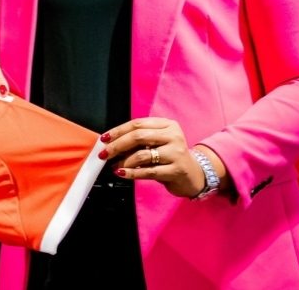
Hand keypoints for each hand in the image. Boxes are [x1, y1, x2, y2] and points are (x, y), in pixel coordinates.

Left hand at [101, 118, 227, 197]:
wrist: (194, 175)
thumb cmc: (170, 157)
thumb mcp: (157, 143)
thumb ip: (139, 140)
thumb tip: (110, 143)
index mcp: (167, 125)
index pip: (137, 124)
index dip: (118, 131)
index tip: (104, 138)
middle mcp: (173, 136)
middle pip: (138, 136)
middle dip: (117, 145)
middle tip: (104, 153)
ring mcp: (176, 153)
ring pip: (142, 154)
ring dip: (124, 161)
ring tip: (115, 165)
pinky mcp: (177, 170)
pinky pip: (148, 171)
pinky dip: (131, 173)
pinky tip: (122, 173)